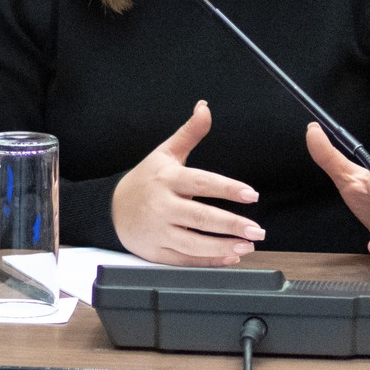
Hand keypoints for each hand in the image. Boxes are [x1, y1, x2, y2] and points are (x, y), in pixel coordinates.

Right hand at [108, 100, 266, 266]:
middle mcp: (162, 206)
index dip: (227, 188)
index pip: (201, 183)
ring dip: (223, 247)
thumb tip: (205, 108)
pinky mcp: (156, 252)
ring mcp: (158, 231)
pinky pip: (185, 259)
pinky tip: (230, 258)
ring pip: (194, 243)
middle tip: (257, 230)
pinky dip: (209, 261)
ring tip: (248, 246)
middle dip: (231, 225)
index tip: (250, 195)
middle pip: (200, 217)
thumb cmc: (145, 180)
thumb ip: (189, 133)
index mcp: (167, 180)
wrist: (112, 209)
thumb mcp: (165, 153)